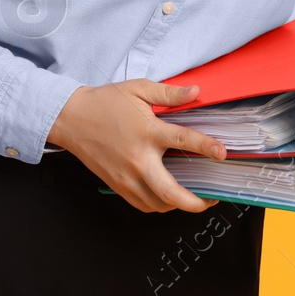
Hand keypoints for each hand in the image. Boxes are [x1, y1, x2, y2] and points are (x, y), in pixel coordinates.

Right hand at [47, 79, 227, 212]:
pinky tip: (168, 198)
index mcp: (147, 132)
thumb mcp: (139, 89)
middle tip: (211, 199)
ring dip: (178, 206)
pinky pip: (142, 205)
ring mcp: (126, 176)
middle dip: (196, 202)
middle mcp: (138, 159)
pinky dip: (159, 206)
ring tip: (192, 199)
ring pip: (158, 205)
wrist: (72, 118)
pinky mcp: (117, 184)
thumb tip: (195, 92)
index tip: (222, 154)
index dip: (207, 147)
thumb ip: (169, 93)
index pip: (184, 141)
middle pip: (171, 192)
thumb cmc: (105, 102)